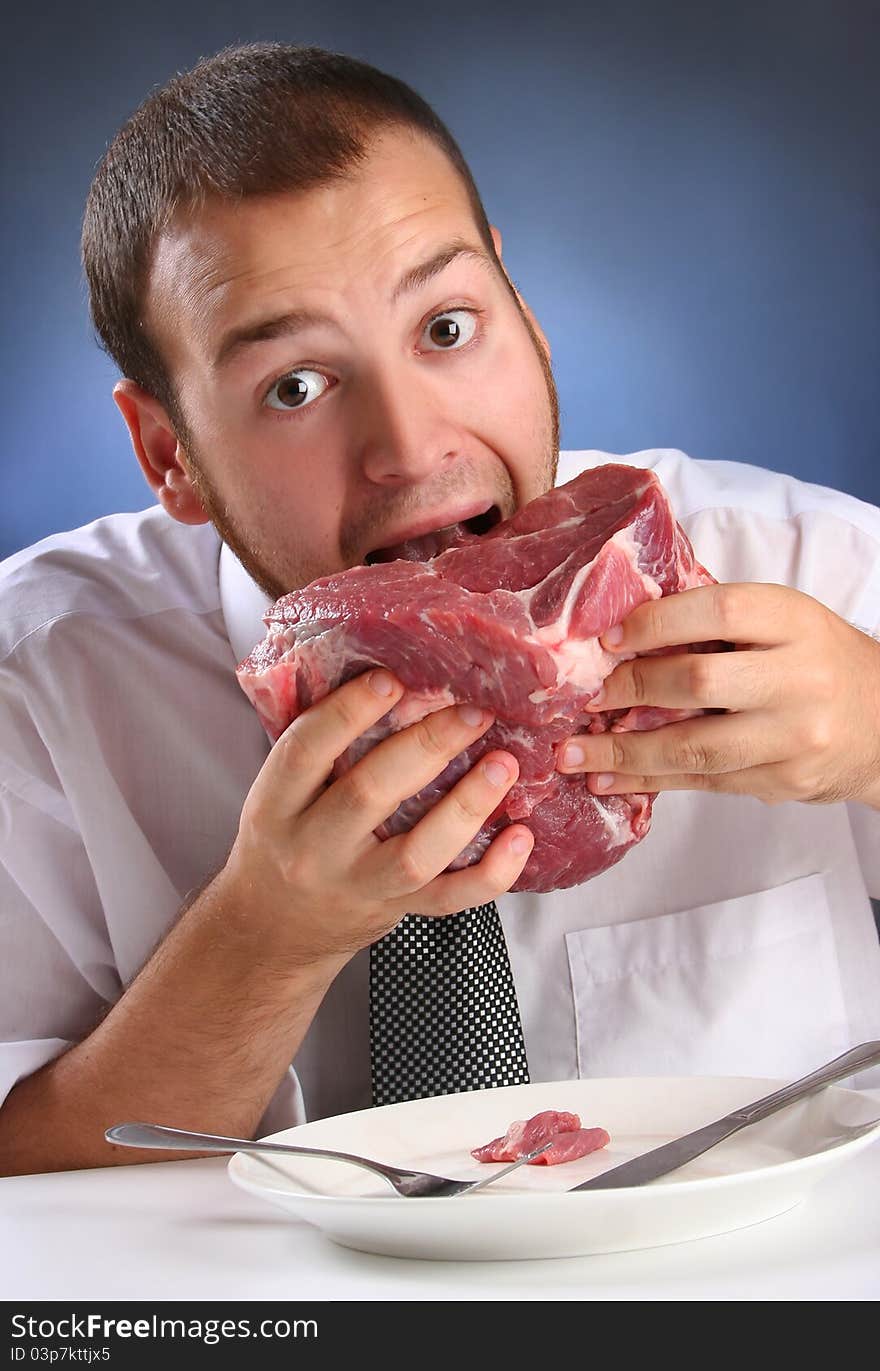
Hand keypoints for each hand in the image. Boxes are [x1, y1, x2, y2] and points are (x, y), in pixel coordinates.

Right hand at [219, 670, 533, 967]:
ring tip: (503, 765)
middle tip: (473, 712)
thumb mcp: (278, 794)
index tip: (393, 679)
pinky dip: (491, 873)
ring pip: (416, 853)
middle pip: (369, 793)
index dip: (348, 712)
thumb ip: (319, 747)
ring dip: (465, 806)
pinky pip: (449, 899)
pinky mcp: (398, 911)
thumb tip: (388, 674)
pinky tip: (521, 837)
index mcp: (276, 805)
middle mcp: (313, 848)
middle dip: (426, 746)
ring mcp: (358, 886)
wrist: (273, 930)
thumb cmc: (285, 841)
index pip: (306, 751)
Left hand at [555, 583, 879, 807]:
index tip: (609, 638)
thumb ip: (717, 621)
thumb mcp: (782, 621)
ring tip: (574, 755)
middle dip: (632, 690)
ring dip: (625, 753)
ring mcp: (792, 737)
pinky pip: (702, 784)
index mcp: (794, 621)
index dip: (657, 623)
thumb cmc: (814, 660)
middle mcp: (799, 678)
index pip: (719, 611)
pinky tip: (608, 780)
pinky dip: (648, 782)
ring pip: (694, 747)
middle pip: (700, 682)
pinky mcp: (781, 782)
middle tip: (588, 699)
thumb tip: (622, 632)